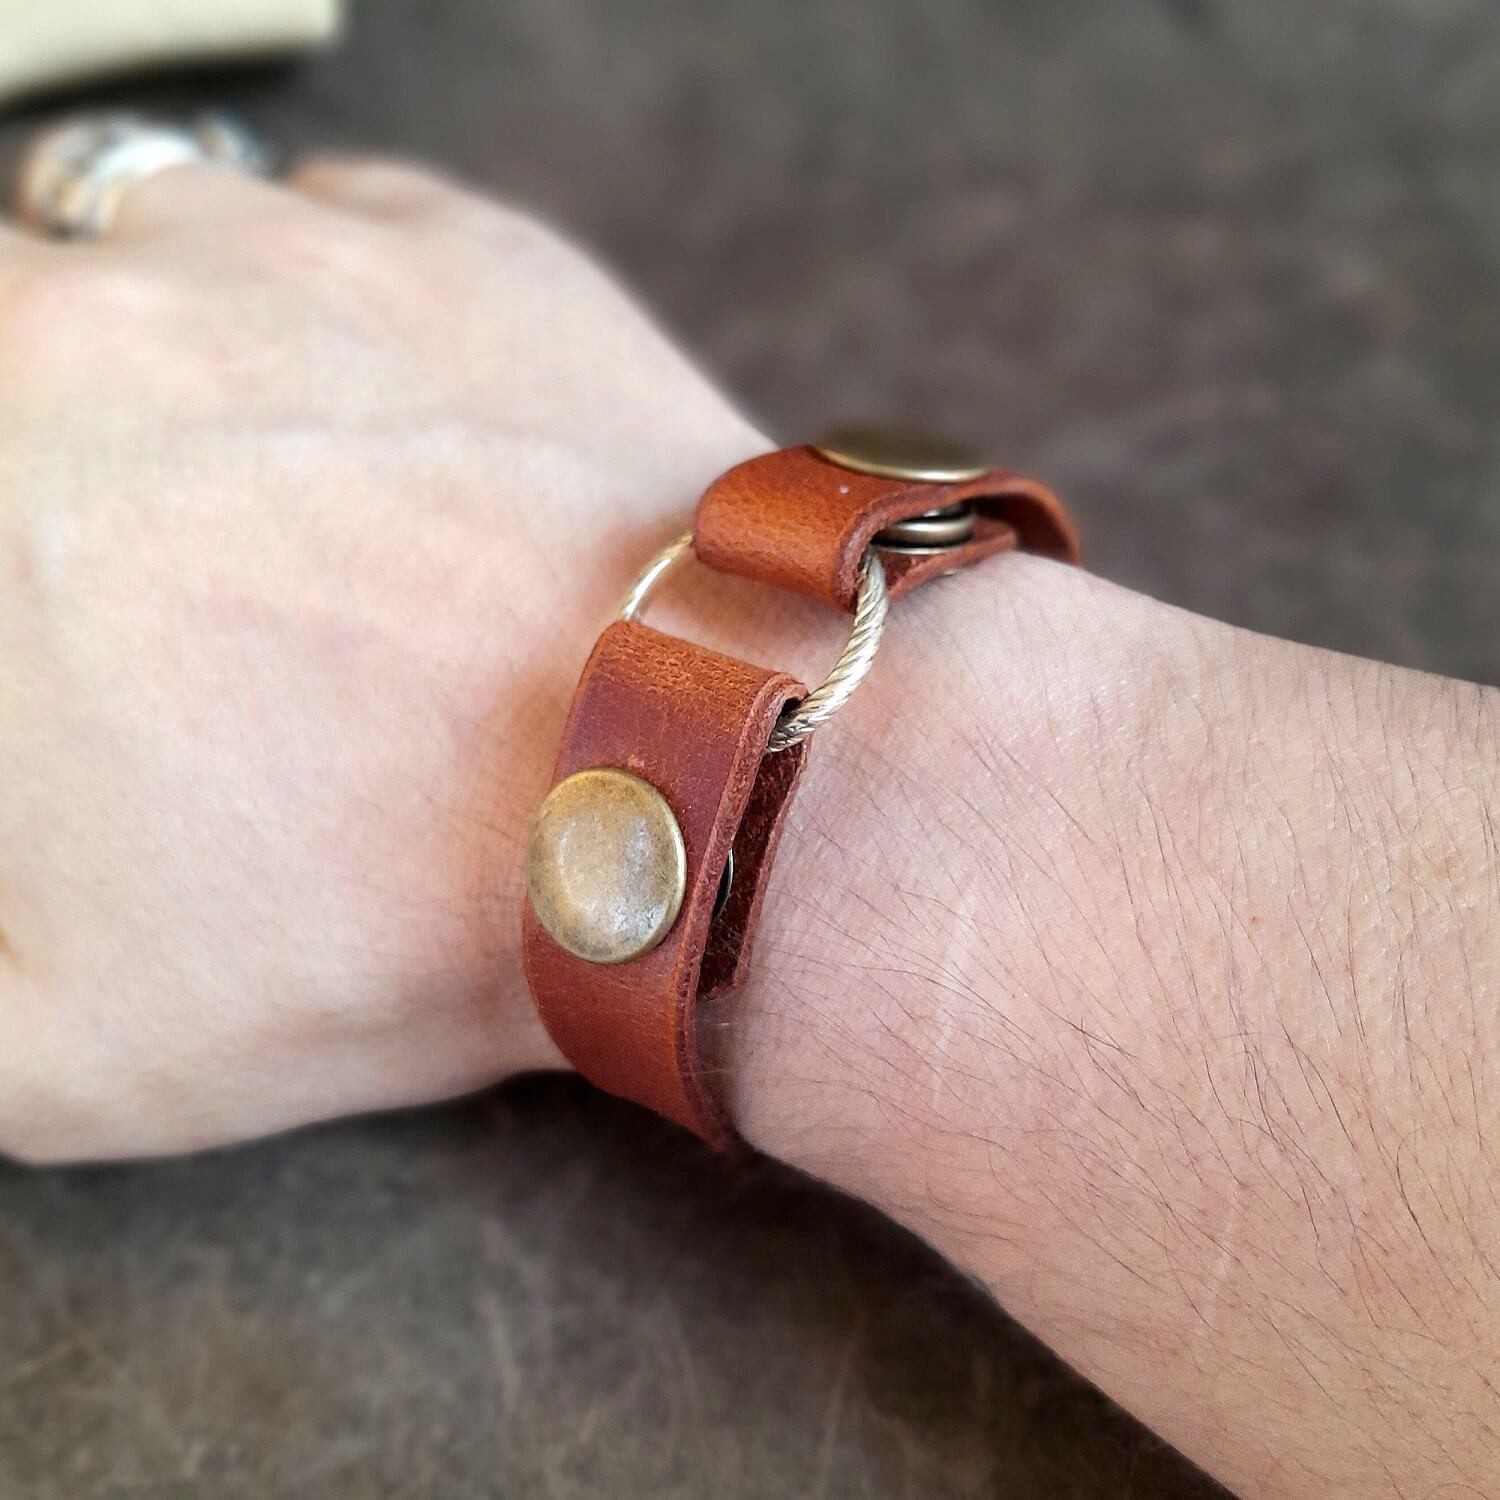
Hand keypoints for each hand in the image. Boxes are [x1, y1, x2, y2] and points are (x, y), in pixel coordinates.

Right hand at [0, 156, 767, 1159]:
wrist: (679, 791)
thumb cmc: (382, 917)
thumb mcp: (60, 1042)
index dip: (20, 573)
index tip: (69, 635)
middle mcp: (92, 324)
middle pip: (21, 346)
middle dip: (63, 458)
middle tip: (161, 576)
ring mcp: (285, 255)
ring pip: (151, 255)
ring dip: (177, 357)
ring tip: (277, 503)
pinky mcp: (457, 244)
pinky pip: (324, 227)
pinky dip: (328, 311)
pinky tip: (395, 432)